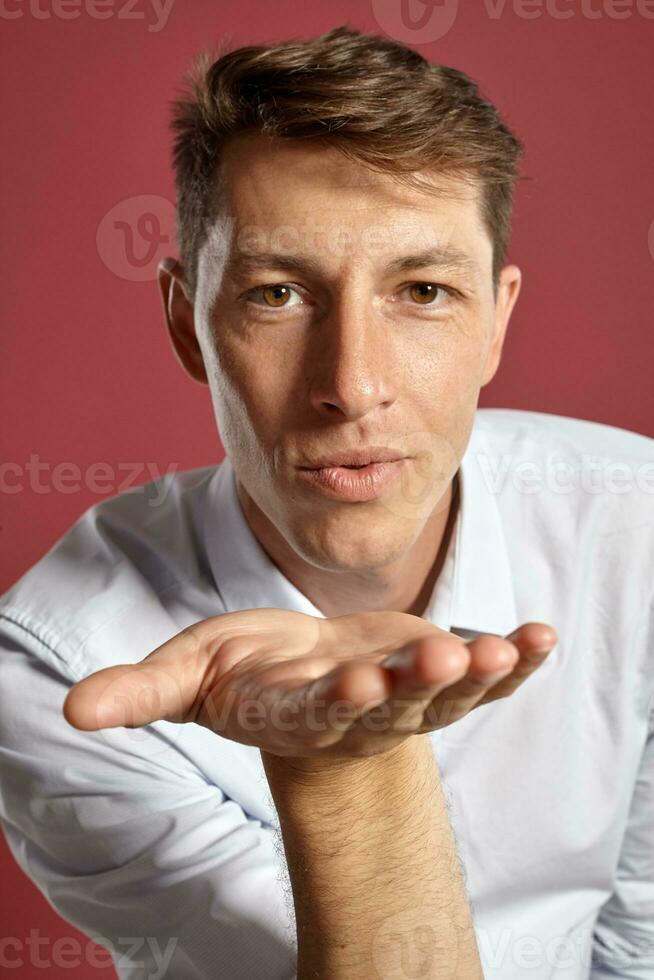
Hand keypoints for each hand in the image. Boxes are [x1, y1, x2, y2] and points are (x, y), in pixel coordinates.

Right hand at [63, 608, 556, 763]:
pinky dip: (516, 661)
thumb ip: (141, 693)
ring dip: (477, 675)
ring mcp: (408, 696)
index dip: (339, 703)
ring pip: (447, 694)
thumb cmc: (246, 673)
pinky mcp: (439, 673)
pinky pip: (485, 675)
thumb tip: (73, 709)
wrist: (306, 679)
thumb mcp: (187, 676)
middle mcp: (360, 714)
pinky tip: (542, 636)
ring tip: (503, 648)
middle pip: (395, 706)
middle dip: (418, 683)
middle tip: (439, 654)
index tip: (357, 684)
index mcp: (298, 712)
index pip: (319, 714)